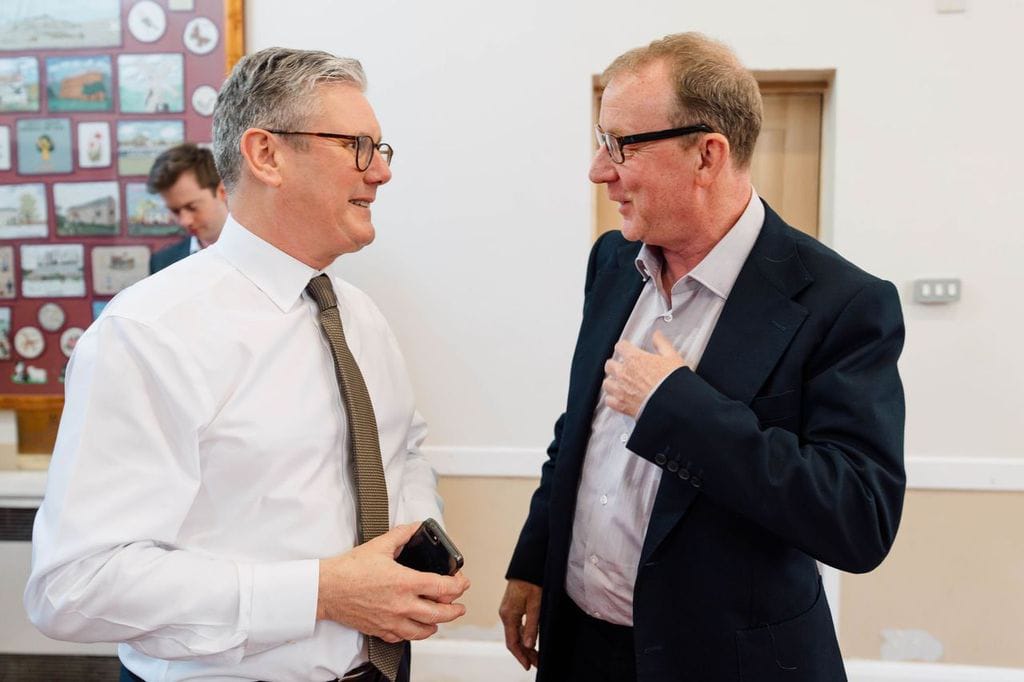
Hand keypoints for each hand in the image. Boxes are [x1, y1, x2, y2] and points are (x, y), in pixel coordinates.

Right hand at [317, 523, 470, 642]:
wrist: (326, 589)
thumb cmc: (349, 570)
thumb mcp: (379, 545)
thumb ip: (402, 535)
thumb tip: (415, 528)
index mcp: (404, 582)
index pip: (442, 588)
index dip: (458, 586)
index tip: (461, 583)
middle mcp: (401, 605)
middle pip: (439, 614)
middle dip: (455, 610)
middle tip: (459, 606)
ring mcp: (391, 620)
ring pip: (424, 631)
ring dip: (436, 624)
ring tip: (440, 618)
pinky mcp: (380, 630)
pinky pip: (404, 637)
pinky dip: (414, 632)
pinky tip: (415, 626)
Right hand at [499, 579, 540, 670]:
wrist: (528, 563)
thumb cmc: (532, 581)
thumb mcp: (535, 604)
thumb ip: (532, 625)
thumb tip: (528, 644)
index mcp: (508, 614)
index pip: (512, 642)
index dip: (520, 656)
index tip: (528, 666)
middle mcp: (505, 613)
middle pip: (513, 639)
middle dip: (525, 653)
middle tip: (537, 663)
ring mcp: (508, 609)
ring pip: (515, 633)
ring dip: (525, 645)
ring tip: (536, 654)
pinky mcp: (512, 605)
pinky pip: (516, 625)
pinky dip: (523, 635)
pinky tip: (531, 639)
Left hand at [603, 330, 685, 417]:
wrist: (674, 405)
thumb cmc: (673, 383)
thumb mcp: (672, 357)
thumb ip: (661, 344)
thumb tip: (657, 335)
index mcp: (635, 359)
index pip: (620, 346)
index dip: (624, 347)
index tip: (627, 350)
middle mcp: (624, 373)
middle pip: (610, 364)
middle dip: (615, 364)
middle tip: (623, 367)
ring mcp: (621, 390)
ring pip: (606, 383)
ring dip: (612, 382)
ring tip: (620, 383)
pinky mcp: (621, 405)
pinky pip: (608, 400)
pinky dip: (612, 398)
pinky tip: (619, 397)